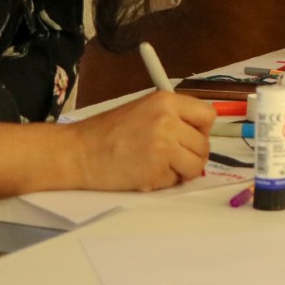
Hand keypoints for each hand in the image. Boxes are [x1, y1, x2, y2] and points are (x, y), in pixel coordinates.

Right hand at [72, 91, 213, 191]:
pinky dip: (163, 182)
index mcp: (166, 101)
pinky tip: (143, 173)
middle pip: (204, 144)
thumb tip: (198, 134)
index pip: (208, 115)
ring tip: (158, 166)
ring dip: (181, 171)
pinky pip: (175, 182)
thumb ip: (172, 117)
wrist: (77, 152)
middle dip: (192, 155)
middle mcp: (168, 121)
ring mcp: (163, 146)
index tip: (191, 138)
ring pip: (196, 166)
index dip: (201, 130)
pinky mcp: (156, 171)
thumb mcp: (143, 110)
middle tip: (171, 158)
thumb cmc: (106, 133)